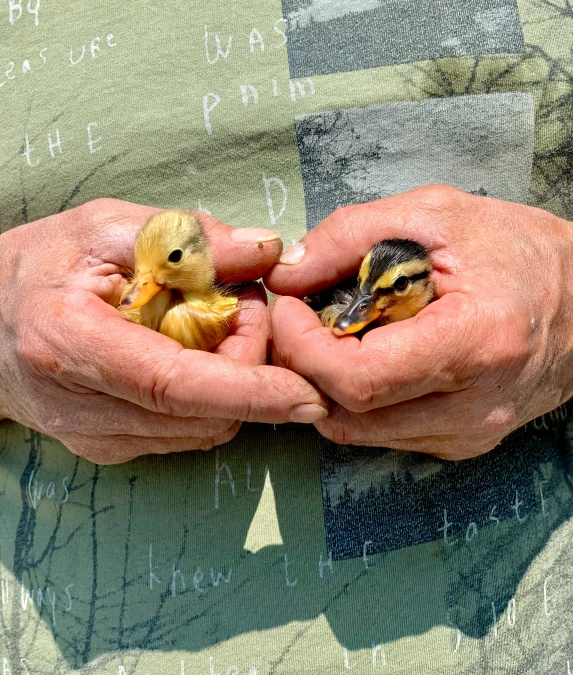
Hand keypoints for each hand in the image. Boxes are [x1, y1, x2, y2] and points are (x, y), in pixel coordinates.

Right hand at [0, 199, 326, 463]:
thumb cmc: (36, 266)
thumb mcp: (104, 227)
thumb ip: (188, 238)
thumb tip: (267, 251)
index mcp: (68, 342)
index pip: (172, 383)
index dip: (248, 390)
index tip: (308, 394)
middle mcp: (80, 407)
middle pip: (201, 413)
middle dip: (250, 366)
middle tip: (246, 304)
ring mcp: (93, 438)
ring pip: (202, 429)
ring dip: (234, 380)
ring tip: (216, 323)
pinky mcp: (108, 448)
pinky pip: (185, 432)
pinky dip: (211, 396)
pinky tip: (194, 353)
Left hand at [265, 185, 572, 459]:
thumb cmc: (515, 249)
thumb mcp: (434, 214)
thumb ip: (351, 235)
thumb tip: (285, 275)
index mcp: (477, 342)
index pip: (359, 378)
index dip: (303, 348)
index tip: (289, 308)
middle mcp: (476, 406)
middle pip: (350, 414)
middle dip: (304, 367)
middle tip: (299, 319)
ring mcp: (470, 433)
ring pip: (359, 433)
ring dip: (326, 386)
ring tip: (331, 335)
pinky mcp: (463, 443)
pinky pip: (384, 434)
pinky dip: (358, 400)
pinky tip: (368, 358)